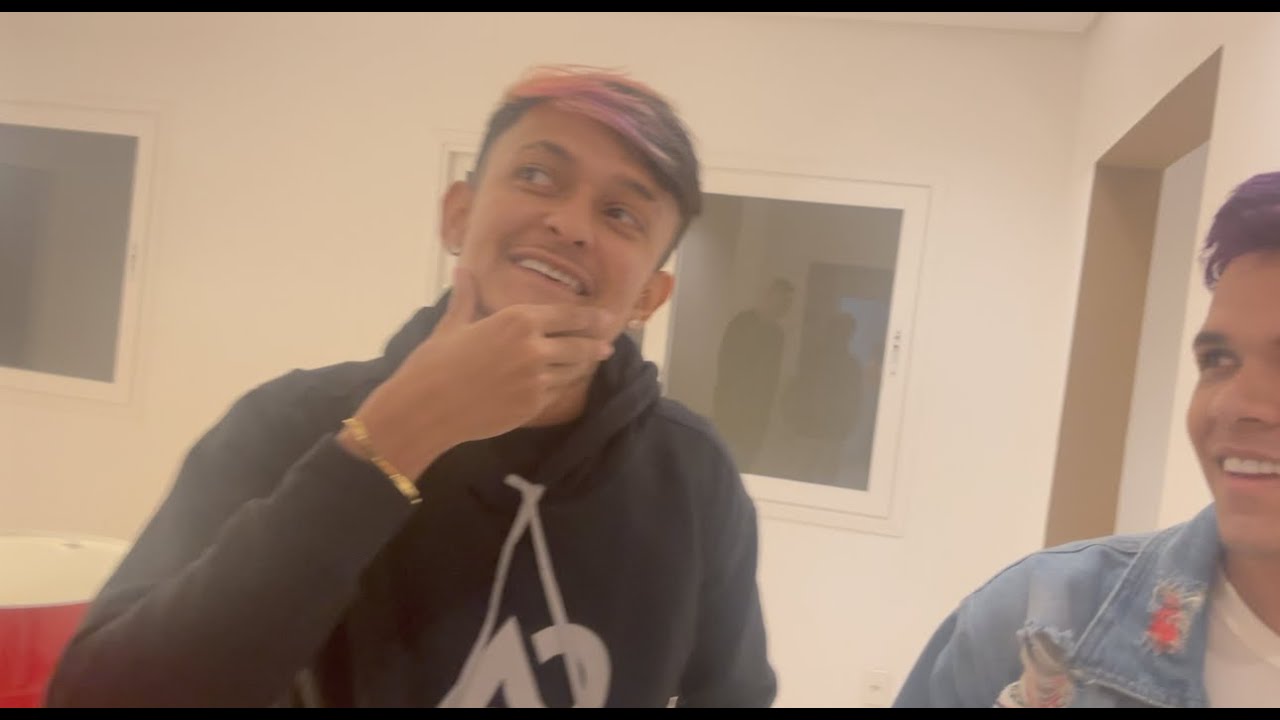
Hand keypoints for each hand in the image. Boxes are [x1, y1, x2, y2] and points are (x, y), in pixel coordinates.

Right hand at [342, 268, 614, 478]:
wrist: (424, 408)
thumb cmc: (433, 362)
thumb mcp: (452, 324)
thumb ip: (467, 298)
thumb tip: (462, 270)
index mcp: (517, 320)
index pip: (568, 316)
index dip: (590, 317)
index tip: (606, 317)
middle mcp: (534, 348)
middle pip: (579, 344)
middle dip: (595, 342)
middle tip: (608, 342)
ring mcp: (536, 379)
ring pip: (572, 370)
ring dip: (583, 365)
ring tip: (593, 359)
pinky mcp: (532, 406)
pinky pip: (555, 392)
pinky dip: (562, 385)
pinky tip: (565, 382)